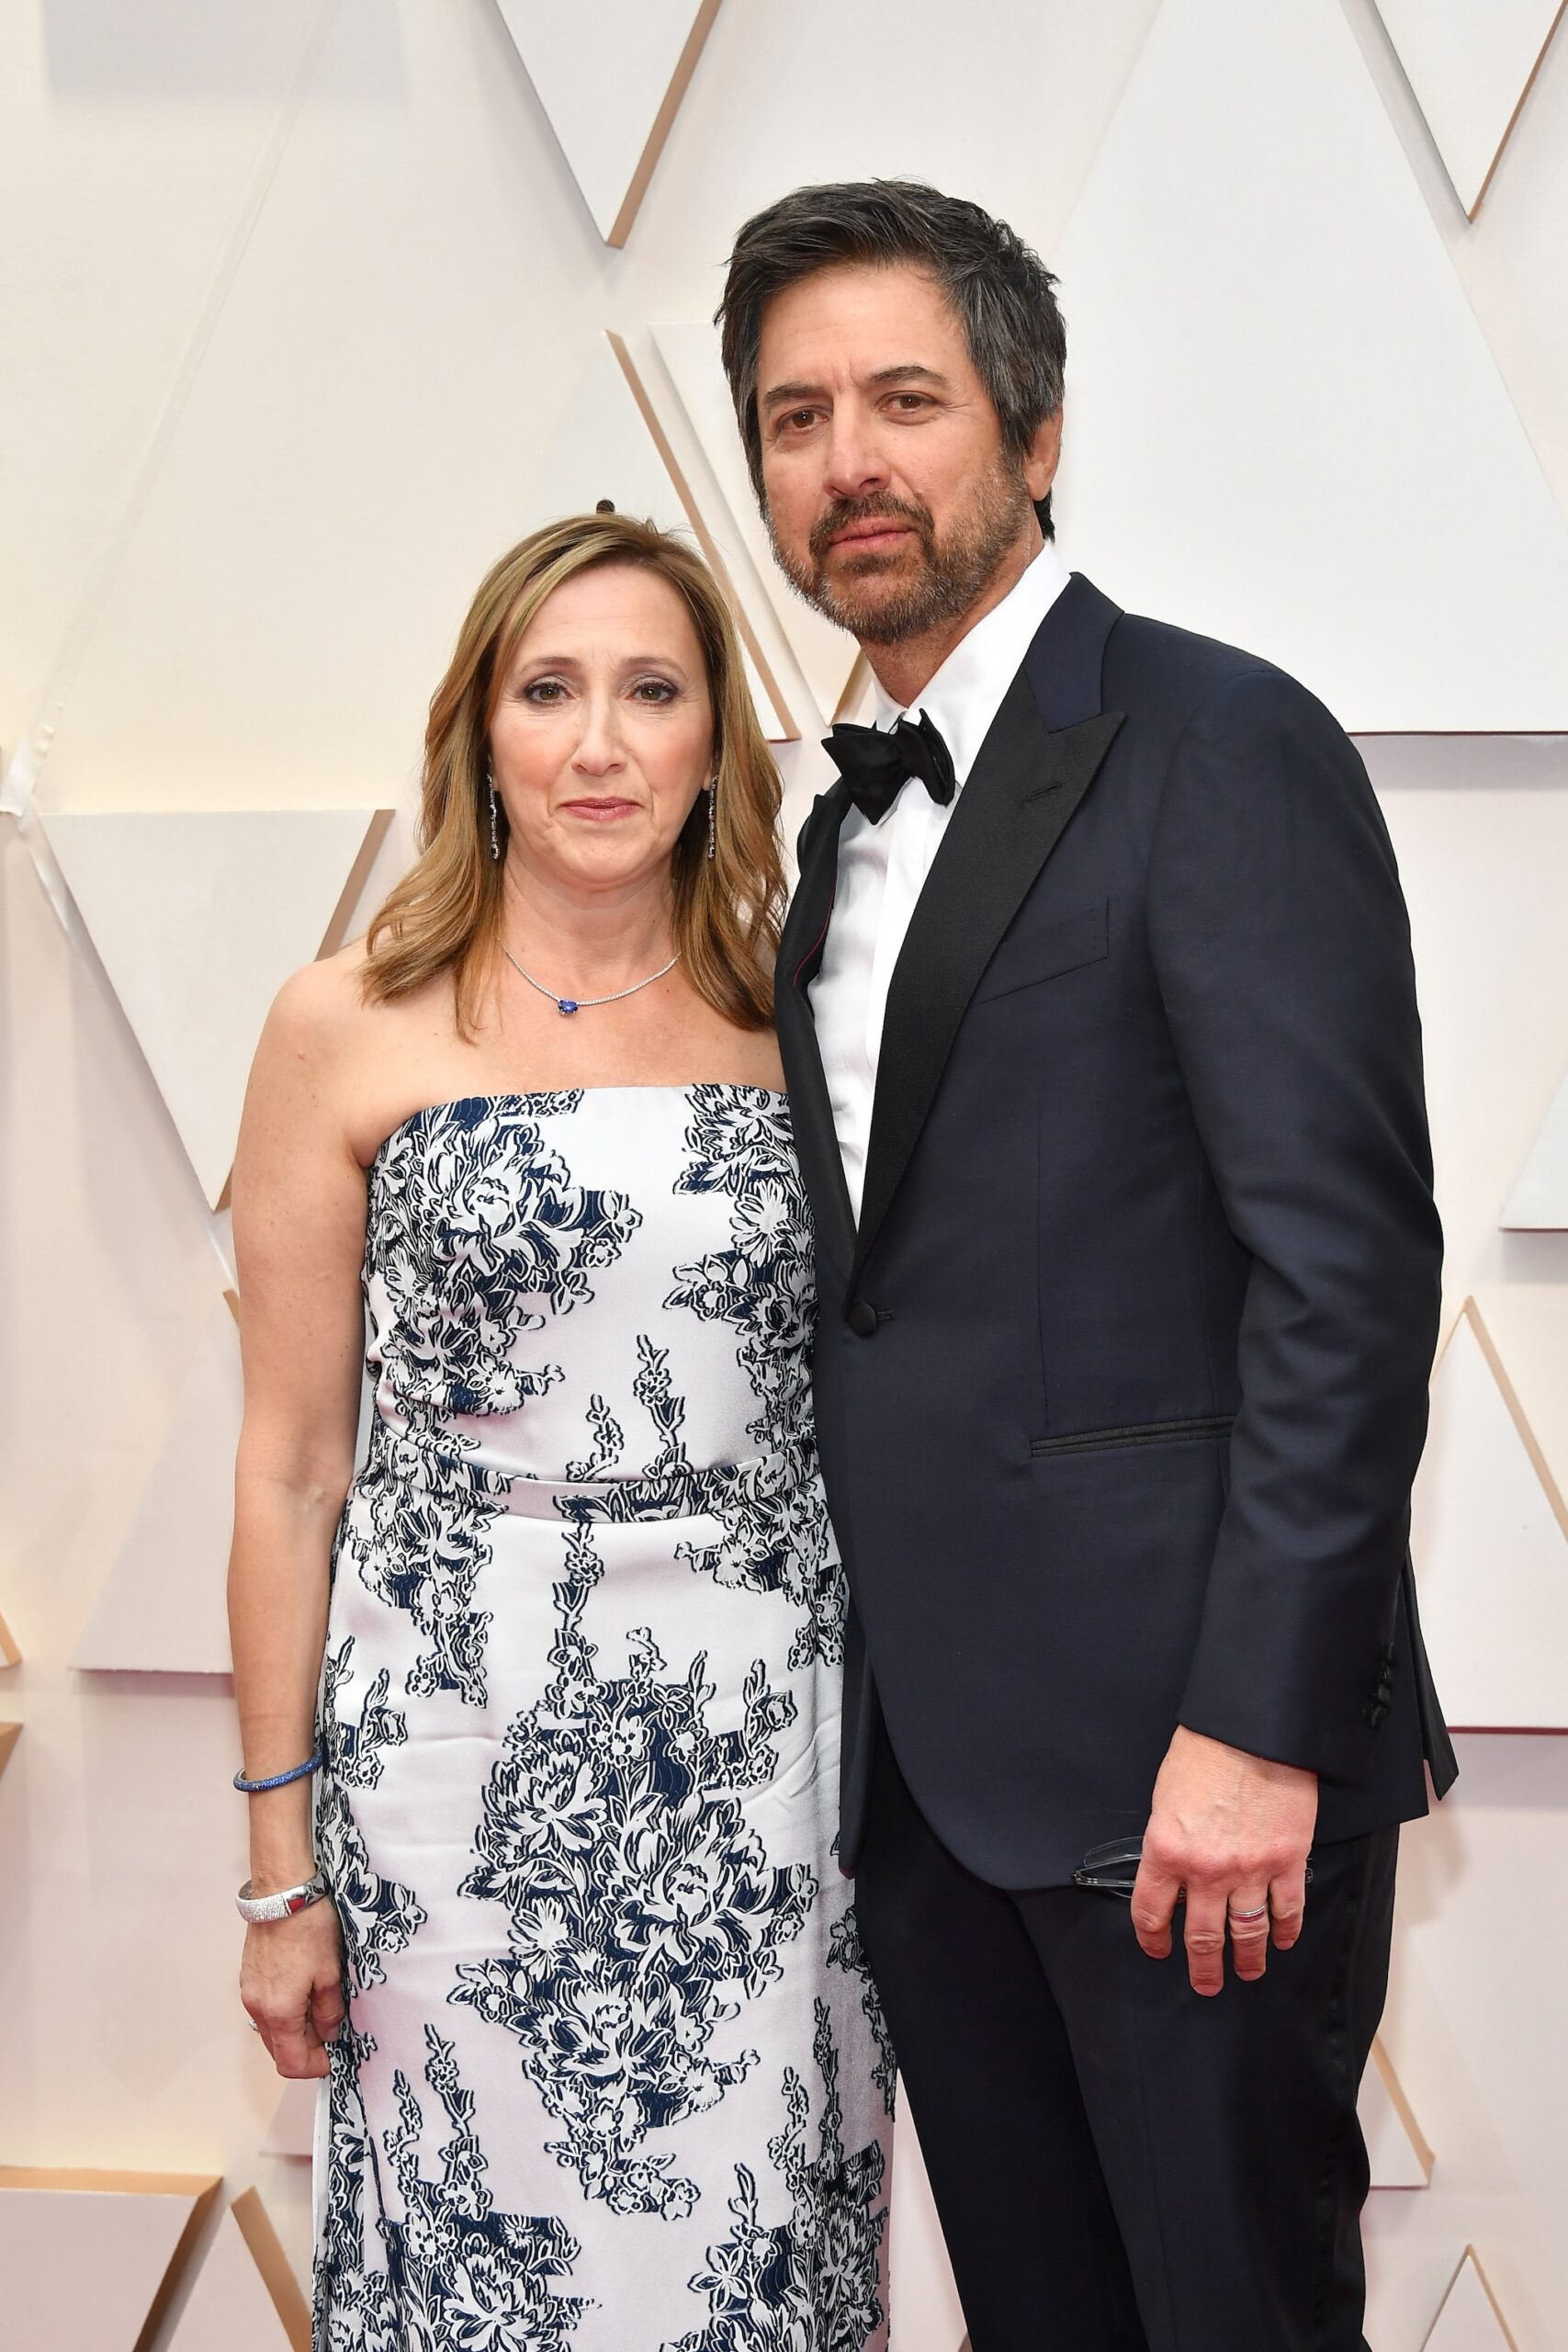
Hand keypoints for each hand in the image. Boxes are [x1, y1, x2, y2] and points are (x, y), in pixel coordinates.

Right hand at [240, 1898, 344, 2076]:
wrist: (283, 1893)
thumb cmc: (308, 1928)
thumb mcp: (331, 1973)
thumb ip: (329, 2011)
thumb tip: (329, 2033)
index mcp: (279, 2012)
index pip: (291, 2063)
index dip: (315, 2066)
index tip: (334, 2055)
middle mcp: (257, 2008)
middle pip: (278, 2050)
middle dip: (305, 2049)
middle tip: (331, 2032)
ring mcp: (249, 1992)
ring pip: (271, 2030)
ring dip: (294, 2030)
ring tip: (320, 2009)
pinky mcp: (249, 1977)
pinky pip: (265, 2009)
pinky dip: (283, 2012)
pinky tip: (304, 1992)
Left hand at [1130, 1727, 1316, 1995]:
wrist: (1251, 1732)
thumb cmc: (1204, 1753)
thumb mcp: (1164, 1798)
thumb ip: (1168, 1842)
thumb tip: (1173, 1871)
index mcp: (1166, 1851)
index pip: (1151, 1912)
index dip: (1153, 1938)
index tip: (1157, 1949)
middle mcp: (1206, 1870)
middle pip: (1203, 1937)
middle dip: (1203, 1967)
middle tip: (1205, 1984)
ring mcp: (1250, 1870)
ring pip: (1247, 1933)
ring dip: (1247, 1959)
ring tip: (1247, 1972)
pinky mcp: (1286, 1861)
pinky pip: (1286, 1910)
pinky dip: (1285, 1932)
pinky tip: (1281, 1941)